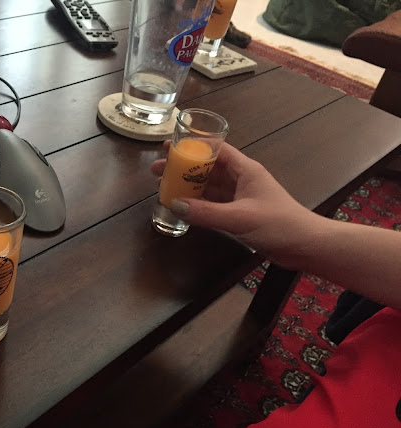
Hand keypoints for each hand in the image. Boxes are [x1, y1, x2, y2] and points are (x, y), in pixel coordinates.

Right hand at [152, 141, 322, 266]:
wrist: (304, 246)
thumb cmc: (279, 224)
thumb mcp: (240, 217)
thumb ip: (206, 212)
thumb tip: (175, 205)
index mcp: (245, 170)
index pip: (216, 150)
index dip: (193, 146)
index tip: (170, 147)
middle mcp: (241, 180)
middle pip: (207, 168)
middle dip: (182, 168)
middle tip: (157, 170)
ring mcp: (240, 197)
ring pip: (208, 187)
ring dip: (187, 186)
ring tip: (163, 187)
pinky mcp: (239, 214)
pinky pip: (212, 204)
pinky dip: (196, 204)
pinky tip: (181, 206)